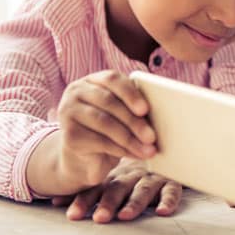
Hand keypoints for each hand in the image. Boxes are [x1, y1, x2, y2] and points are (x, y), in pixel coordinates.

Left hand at [51, 158, 181, 222]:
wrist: (162, 146)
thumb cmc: (132, 171)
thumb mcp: (112, 178)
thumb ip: (89, 191)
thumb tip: (54, 203)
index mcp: (114, 175)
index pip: (97, 189)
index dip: (85, 201)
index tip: (73, 215)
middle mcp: (131, 175)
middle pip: (118, 188)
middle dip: (108, 203)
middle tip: (100, 217)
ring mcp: (152, 178)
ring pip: (143, 189)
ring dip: (135, 203)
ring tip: (125, 215)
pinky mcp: (172, 181)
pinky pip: (172, 190)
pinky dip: (168, 200)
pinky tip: (162, 211)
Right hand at [56, 70, 156, 189]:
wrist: (84, 155)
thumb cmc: (111, 128)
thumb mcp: (122, 113)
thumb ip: (134, 106)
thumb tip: (165, 113)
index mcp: (93, 80)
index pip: (112, 79)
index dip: (130, 93)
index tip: (145, 109)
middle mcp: (76, 91)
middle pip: (109, 103)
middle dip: (134, 121)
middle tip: (152, 136)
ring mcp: (68, 112)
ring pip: (105, 123)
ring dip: (131, 138)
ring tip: (148, 150)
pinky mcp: (68, 135)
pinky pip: (99, 141)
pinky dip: (121, 149)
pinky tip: (135, 155)